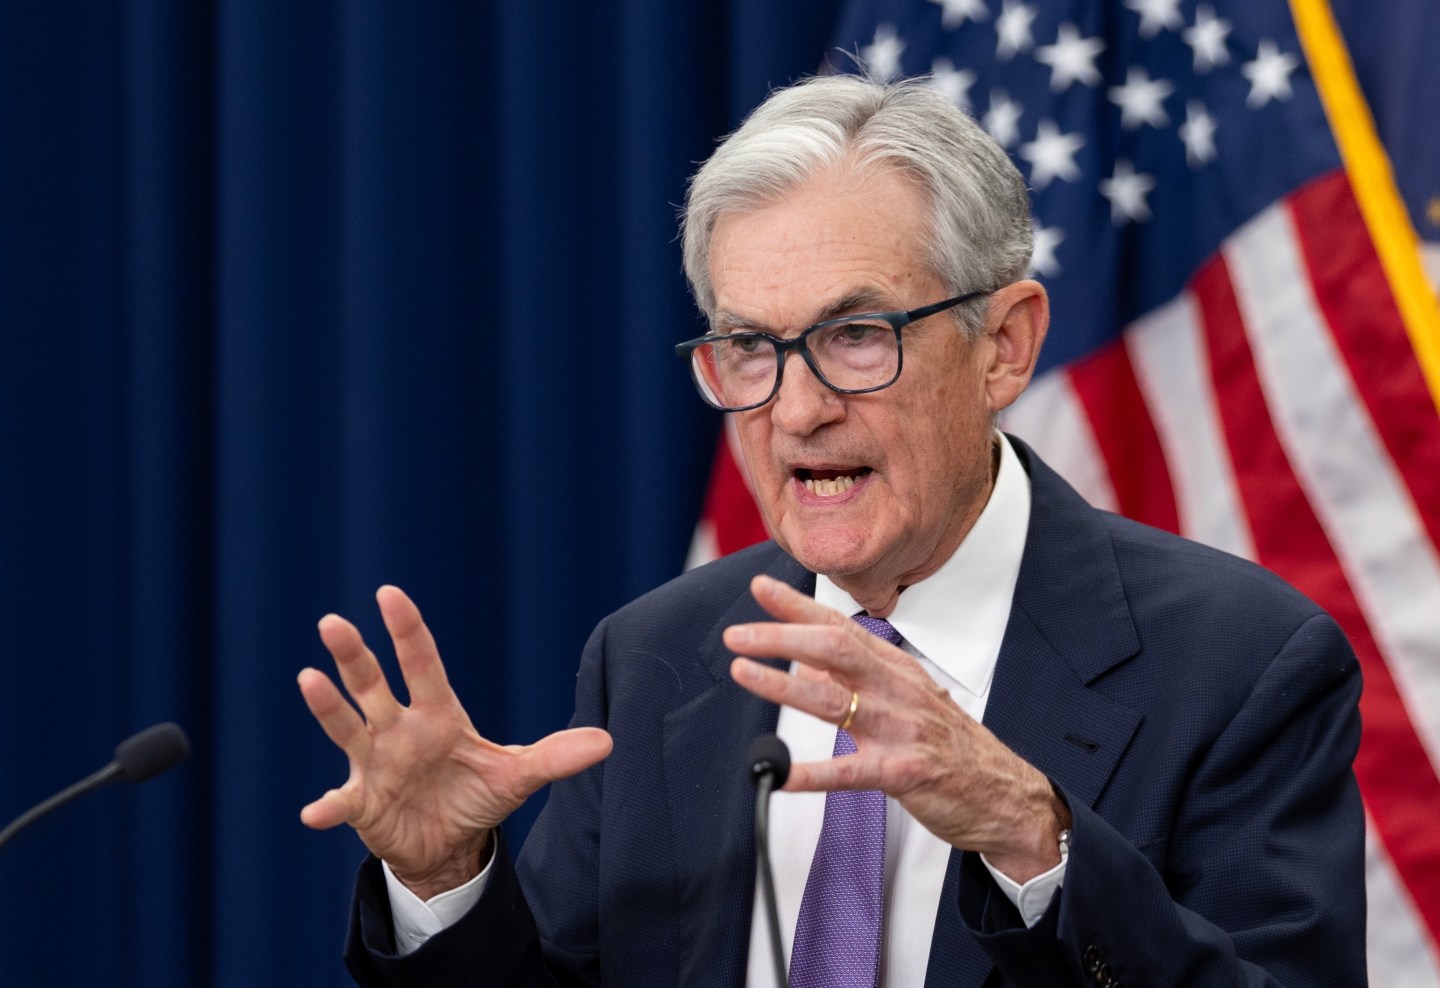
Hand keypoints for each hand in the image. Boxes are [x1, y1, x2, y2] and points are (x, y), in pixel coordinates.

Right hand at [298, 585, 612, 899]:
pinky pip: (342, 801)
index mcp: (438, 715)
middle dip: (354, 655)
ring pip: (348, 728)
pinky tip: (314, 811)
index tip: (389, 594)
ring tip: (308, 680)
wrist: (450, 844)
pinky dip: (328, 806)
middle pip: (373, 685)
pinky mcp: (363, 803)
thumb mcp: (518, 775)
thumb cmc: (476, 795)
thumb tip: (608, 741)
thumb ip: (557, 756)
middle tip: (333, 622)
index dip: (408, 630)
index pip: (422, 664)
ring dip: (328, 707)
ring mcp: (376, 764)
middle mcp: (400, 730)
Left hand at [726, 575, 1066, 882]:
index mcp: (896, 669)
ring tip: (744, 673)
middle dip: (781, 638)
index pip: (840, 627)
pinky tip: (779, 773)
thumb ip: (856, 681)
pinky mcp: (904, 772)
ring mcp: (901, 729)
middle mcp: (897, 690)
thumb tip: (803, 665)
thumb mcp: (906, 699)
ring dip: (782, 686)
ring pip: (833, 700)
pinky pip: (848, 772)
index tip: (760, 588)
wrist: (1006, 795)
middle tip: (739, 634)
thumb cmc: (952, 747)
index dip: (798, 606)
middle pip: (833, 651)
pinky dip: (809, 773)